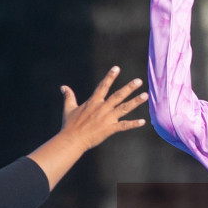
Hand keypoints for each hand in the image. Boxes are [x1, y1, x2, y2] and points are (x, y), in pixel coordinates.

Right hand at [28, 67, 147, 187]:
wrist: (72, 140)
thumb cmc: (69, 125)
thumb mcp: (68, 108)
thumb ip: (69, 96)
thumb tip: (63, 87)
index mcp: (93, 102)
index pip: (103, 86)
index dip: (110, 77)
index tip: (117, 68)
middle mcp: (102, 108)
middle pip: (118, 95)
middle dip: (129, 87)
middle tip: (139, 81)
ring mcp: (107, 118)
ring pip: (124, 108)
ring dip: (135, 102)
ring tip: (145, 96)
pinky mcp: (109, 129)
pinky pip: (124, 126)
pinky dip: (133, 124)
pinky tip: (143, 122)